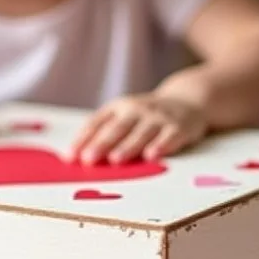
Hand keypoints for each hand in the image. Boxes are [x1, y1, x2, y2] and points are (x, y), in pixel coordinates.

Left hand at [71, 92, 208, 164]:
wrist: (187, 100)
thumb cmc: (146, 115)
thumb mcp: (124, 116)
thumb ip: (102, 132)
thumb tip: (72, 157)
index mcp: (119, 108)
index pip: (97, 122)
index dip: (83, 139)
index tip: (70, 156)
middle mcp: (137, 110)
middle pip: (117, 128)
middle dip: (102, 143)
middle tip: (88, 158)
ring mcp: (158, 118)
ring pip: (141, 133)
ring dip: (128, 146)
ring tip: (115, 159)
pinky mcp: (179, 127)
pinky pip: (169, 137)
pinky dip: (161, 146)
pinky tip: (152, 156)